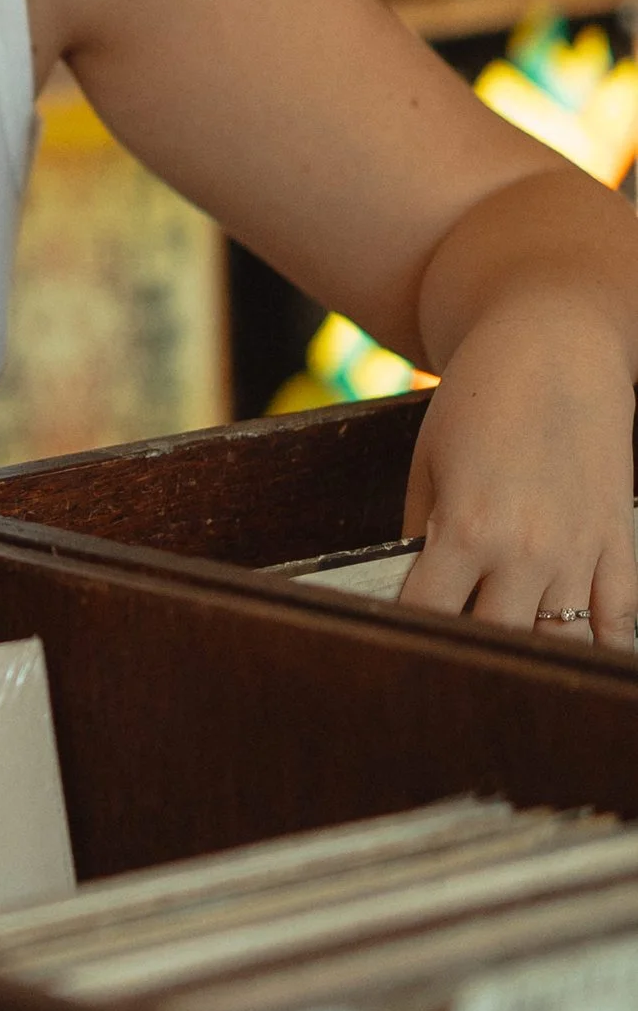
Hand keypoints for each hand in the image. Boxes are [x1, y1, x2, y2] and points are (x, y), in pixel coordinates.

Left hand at [399, 301, 637, 646]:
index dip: (405, 637)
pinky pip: (617, 621)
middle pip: (492, 640)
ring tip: (503, 662)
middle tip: (446, 658)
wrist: (555, 346)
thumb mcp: (427, 462)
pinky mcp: (619, 543)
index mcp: (465, 529)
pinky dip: (600, 648)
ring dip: (526, 652)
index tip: (394, 647)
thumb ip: (418, 534)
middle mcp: (526, 550)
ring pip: (553, 640)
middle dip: (464, 651)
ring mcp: (580, 552)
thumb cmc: (479, 398)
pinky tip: (577, 664)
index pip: (428, 616)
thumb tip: (412, 592)